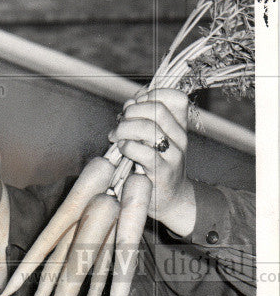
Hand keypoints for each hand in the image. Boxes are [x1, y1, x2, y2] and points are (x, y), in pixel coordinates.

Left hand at [107, 87, 196, 235]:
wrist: (171, 200)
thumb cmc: (156, 168)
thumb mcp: (154, 141)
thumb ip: (143, 121)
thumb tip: (128, 103)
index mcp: (180, 126)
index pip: (176, 97)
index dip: (151, 95)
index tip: (134, 104)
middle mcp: (180, 138)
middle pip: (157, 110)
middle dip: (132, 112)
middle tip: (120, 122)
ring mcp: (173, 155)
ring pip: (149, 128)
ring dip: (126, 128)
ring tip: (116, 136)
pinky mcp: (162, 172)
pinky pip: (144, 152)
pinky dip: (128, 146)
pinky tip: (122, 149)